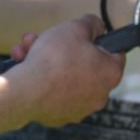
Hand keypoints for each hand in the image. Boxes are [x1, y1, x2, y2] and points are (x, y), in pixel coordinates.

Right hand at [8, 15, 123, 126]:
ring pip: (63, 76)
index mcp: (110, 74)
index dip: (98, 39)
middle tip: (46, 37)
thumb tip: (96, 27)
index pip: (115, 53)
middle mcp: (99, 95)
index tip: (85, 34)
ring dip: (46, 59)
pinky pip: (51, 91)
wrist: (25, 91)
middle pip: (83, 63)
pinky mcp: (58, 116)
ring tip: (28, 48)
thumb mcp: (76, 27)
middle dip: (62, 47)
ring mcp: (78, 108)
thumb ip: (91, 23)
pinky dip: (40, 78)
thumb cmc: (54, 60)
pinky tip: (24, 65)